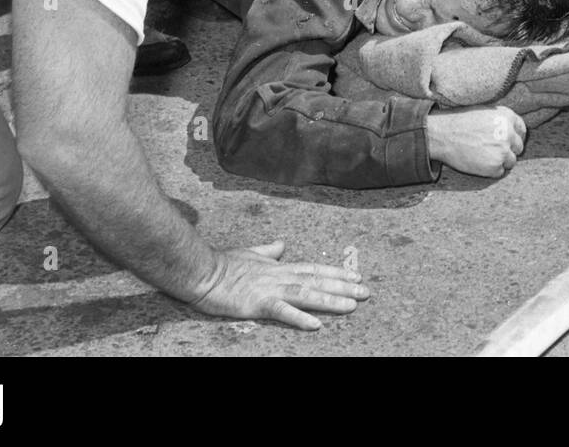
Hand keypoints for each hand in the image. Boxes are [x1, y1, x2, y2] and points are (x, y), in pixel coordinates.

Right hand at [189, 241, 368, 328]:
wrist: (202, 271)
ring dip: (330, 300)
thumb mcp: (250, 253)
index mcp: (279, 266)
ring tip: (351, 306)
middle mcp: (279, 276)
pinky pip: (282, 311)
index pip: (314, 268)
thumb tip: (282, 243)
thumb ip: (269, 250)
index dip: (336, 273)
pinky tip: (316, 324)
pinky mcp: (257, 303)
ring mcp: (270, 289)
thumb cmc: (223, 264)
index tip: (356, 277)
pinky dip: (300, 317)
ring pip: (306, 294)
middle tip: (366, 292)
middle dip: (343, 286)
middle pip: (317, 280)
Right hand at [426, 106, 526, 177]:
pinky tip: (478, 162)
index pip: (522, 129)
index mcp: (507, 116)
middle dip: (508, 150)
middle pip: (518, 147)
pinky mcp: (495, 166)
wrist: (442, 135)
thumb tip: (510, 130)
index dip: (515, 136)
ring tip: (482, 156)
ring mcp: (503, 151)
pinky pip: (499, 171)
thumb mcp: (483, 113)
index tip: (509, 141)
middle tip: (492, 150)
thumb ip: (500, 121)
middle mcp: (509, 133)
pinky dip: (491, 170)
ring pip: (511, 161)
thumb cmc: (459, 122)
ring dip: (500, 161)